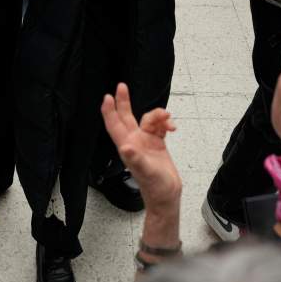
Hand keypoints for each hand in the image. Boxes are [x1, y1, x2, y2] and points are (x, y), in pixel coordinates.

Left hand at [101, 83, 180, 214]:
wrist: (167, 195)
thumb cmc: (155, 187)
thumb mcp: (145, 172)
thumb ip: (136, 159)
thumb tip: (125, 147)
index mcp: (128, 147)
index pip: (115, 126)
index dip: (109, 111)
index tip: (108, 97)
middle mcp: (135, 142)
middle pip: (127, 117)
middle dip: (124, 102)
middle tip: (122, 86)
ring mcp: (146, 142)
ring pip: (148, 120)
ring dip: (158, 116)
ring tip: (168, 120)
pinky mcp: (157, 144)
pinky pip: (159, 127)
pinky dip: (165, 124)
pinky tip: (172, 127)